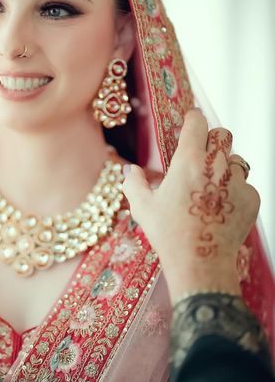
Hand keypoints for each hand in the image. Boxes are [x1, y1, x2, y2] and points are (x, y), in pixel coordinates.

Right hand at [122, 109, 259, 302]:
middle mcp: (217, 166)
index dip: (192, 118)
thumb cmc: (168, 234)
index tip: (190, 121)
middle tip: (200, 156)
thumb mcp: (142, 208)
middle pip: (223, 134)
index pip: (197, 122)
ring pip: (236, 160)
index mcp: (189, 161)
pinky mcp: (251, 199)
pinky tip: (220, 207)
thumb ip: (133, 183)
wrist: (200, 263)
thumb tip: (130, 170)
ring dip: (224, 166)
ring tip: (210, 186)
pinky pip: (245, 185)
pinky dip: (234, 191)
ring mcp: (237, 182)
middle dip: (211, 139)